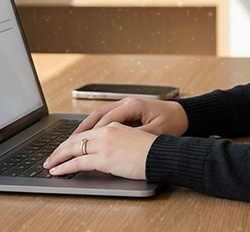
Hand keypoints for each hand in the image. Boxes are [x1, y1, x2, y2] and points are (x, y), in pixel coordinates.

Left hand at [43, 122, 154, 179]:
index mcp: (114, 126)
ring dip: (58, 157)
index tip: (65, 147)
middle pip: (76, 138)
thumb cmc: (153, 150)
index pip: (87, 132)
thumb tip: (106, 152)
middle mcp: (106, 131)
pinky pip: (77, 162)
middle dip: (60, 148)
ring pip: (73, 149)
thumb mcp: (133, 140)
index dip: (73, 141)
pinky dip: (64, 167)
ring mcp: (104, 144)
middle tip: (51, 156)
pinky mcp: (103, 158)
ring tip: (50, 164)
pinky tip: (58, 171)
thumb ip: (117, 142)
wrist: (163, 154)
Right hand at [72, 97, 188, 136]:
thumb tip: (116, 146)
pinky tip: (87, 137)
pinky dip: (94, 127)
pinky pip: (105, 117)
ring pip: (98, 115)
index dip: (90, 134)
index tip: (77, 147)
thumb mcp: (155, 133)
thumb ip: (135, 137)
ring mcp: (125, 105)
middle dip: (80, 131)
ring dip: (84, 128)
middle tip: (64, 146)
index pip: (105, 120)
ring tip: (70, 142)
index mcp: (132, 106)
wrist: (185, 114)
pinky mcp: (127, 111)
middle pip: (96, 116)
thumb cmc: (173, 123)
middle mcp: (126, 103)